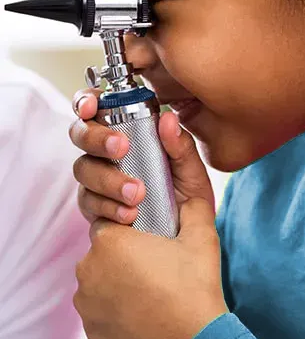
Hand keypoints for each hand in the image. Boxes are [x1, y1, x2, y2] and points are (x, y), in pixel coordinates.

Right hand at [69, 87, 215, 223]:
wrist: (184, 236)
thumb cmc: (186, 195)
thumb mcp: (191, 170)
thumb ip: (181, 145)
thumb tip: (169, 119)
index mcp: (125, 131)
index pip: (96, 107)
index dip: (86, 101)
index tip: (93, 106)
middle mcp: (104, 153)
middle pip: (80, 134)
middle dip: (97, 138)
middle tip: (121, 147)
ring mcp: (96, 180)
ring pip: (84, 169)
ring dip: (108, 179)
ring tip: (136, 194)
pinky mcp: (94, 208)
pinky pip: (90, 202)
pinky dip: (109, 207)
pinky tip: (129, 214)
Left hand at [69, 88, 226, 338]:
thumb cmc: (199, 283)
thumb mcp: (201, 222)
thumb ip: (184, 166)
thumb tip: (168, 120)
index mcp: (112, 237)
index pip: (116, 214)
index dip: (137, 221)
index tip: (157, 235)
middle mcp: (89, 265)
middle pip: (107, 242)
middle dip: (130, 248)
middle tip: (160, 263)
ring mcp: (85, 298)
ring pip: (100, 272)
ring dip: (120, 274)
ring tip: (154, 285)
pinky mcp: (89, 325)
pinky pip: (97, 302)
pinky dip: (115, 302)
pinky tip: (142, 306)